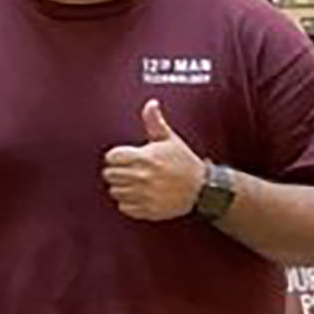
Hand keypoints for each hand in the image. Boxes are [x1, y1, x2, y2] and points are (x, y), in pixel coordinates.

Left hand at [103, 99, 202, 221]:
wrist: (203, 188)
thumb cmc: (184, 162)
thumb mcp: (169, 139)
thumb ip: (155, 121)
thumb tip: (151, 103)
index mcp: (145, 158)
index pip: (112, 157)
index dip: (116, 156)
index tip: (124, 158)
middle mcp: (142, 177)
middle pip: (109, 174)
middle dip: (117, 171)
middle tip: (129, 170)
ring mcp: (145, 195)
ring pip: (115, 191)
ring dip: (121, 187)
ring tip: (134, 183)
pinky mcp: (148, 210)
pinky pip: (124, 207)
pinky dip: (128, 203)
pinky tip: (138, 196)